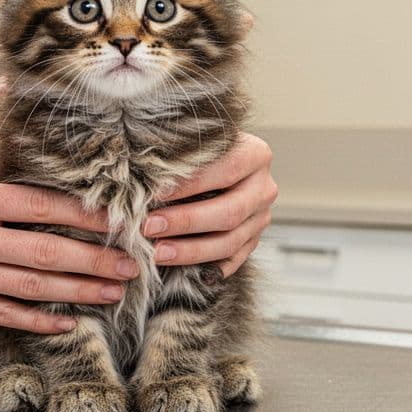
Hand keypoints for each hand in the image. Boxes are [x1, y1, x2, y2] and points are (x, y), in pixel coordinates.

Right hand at [0, 162, 137, 332]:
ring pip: (32, 287)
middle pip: (45, 251)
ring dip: (79, 292)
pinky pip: (4, 314)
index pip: (39, 204)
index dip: (83, 214)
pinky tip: (68, 322)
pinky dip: (39, 320)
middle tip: (133, 264)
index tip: (118, 218)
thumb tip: (35, 170)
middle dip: (96, 259)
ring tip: (114, 293)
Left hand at [141, 133, 276, 276]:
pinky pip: (231, 260)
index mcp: (256, 155)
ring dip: (191, 251)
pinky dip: (205, 266)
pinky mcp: (253, 241)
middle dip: (186, 222)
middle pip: (229, 212)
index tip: (156, 193)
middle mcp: (264, 188)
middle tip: (150, 227)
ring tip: (158, 253)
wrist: (220, 163)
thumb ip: (181, 155)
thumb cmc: (197, 149)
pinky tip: (178, 269)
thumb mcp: (195, 142)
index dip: (191, 184)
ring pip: (230, 242)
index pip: (227, 170)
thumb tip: (147, 174)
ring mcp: (261, 218)